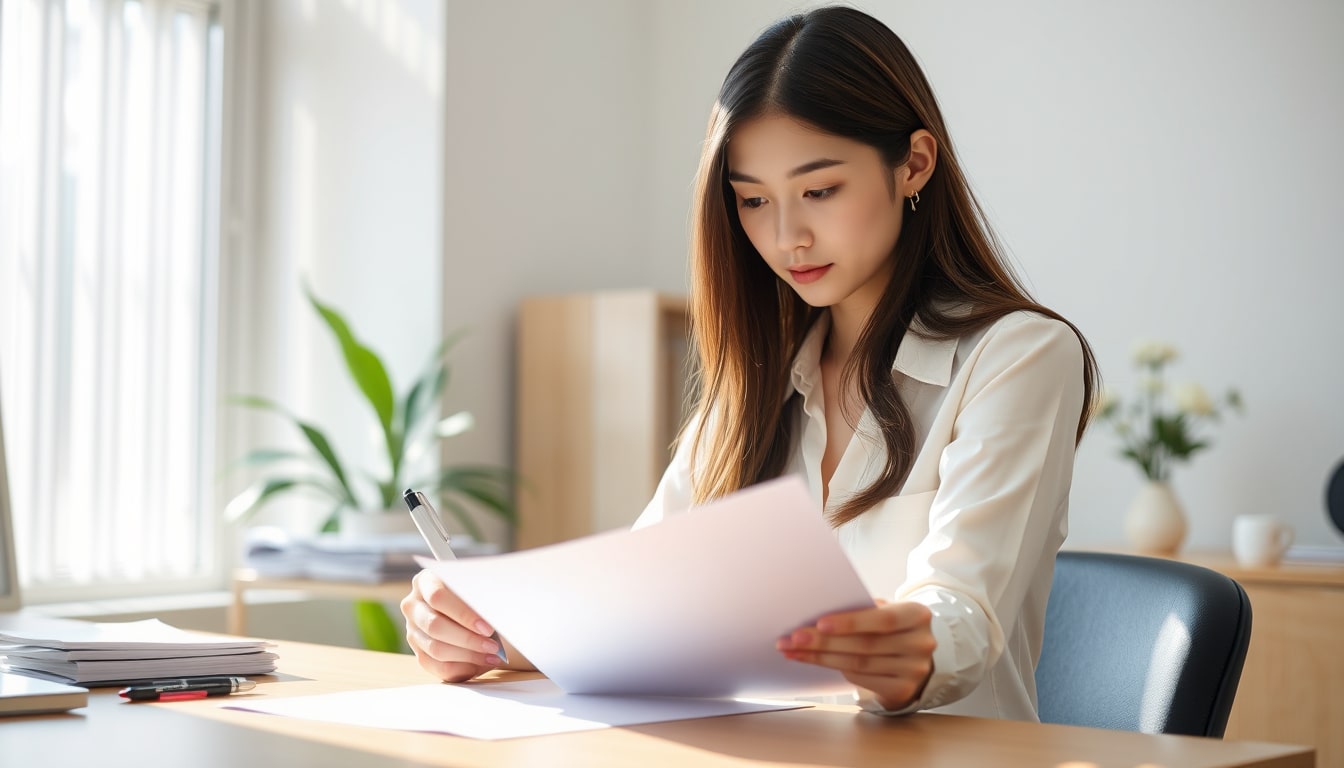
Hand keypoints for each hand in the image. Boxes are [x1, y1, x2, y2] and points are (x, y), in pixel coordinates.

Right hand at [401, 569, 502, 681]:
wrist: (472, 610)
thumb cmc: (476, 595)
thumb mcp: (478, 589)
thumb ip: (481, 599)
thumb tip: (494, 617)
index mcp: (425, 582)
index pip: (438, 597)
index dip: (463, 614)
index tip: (488, 627)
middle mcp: (413, 606)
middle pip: (435, 626)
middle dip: (468, 639)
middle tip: (493, 646)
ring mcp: (413, 631)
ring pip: (436, 649)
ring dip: (468, 656)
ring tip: (491, 656)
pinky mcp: (420, 653)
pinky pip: (438, 668)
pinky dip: (462, 669)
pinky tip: (481, 664)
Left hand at [776, 599, 934, 710]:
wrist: (919, 655)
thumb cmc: (893, 626)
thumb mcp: (887, 610)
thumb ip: (863, 609)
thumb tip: (819, 613)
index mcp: (917, 615)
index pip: (882, 619)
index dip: (851, 622)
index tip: (819, 623)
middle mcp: (920, 644)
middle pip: (864, 645)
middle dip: (824, 641)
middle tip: (793, 639)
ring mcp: (913, 670)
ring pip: (858, 664)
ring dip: (821, 657)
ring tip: (794, 650)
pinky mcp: (902, 689)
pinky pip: (861, 679)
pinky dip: (836, 668)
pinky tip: (816, 660)